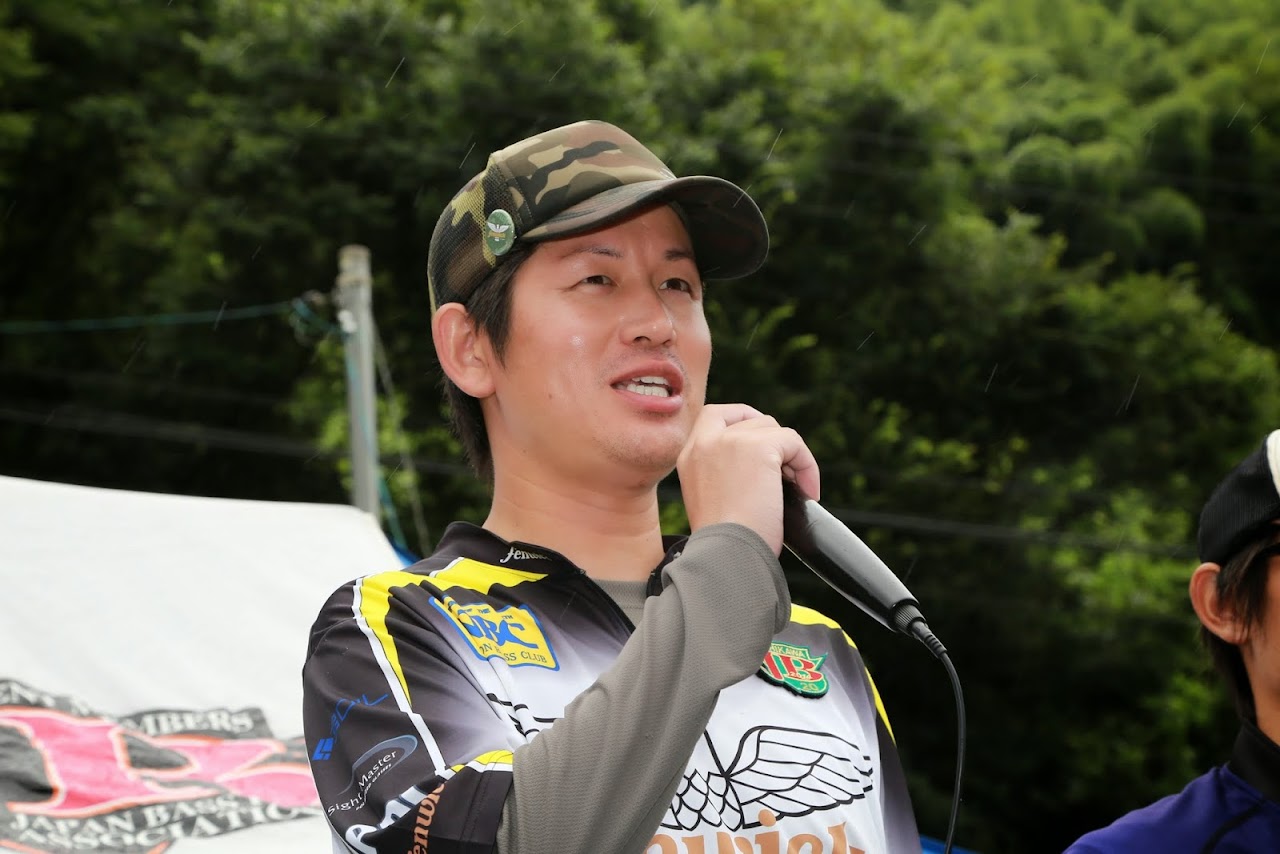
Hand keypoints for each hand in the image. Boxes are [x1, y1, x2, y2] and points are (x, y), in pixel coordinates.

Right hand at [676, 403, 820, 553]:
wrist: (728, 554)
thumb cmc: (725, 542)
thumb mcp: (711, 498)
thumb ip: (724, 472)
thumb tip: (764, 463)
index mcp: (689, 456)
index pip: (714, 416)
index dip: (743, 421)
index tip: (763, 445)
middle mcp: (704, 442)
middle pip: (751, 421)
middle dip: (773, 443)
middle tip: (784, 476)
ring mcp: (730, 441)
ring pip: (775, 430)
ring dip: (792, 457)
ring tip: (797, 489)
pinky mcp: (759, 448)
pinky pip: (794, 442)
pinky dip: (807, 466)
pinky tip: (807, 492)